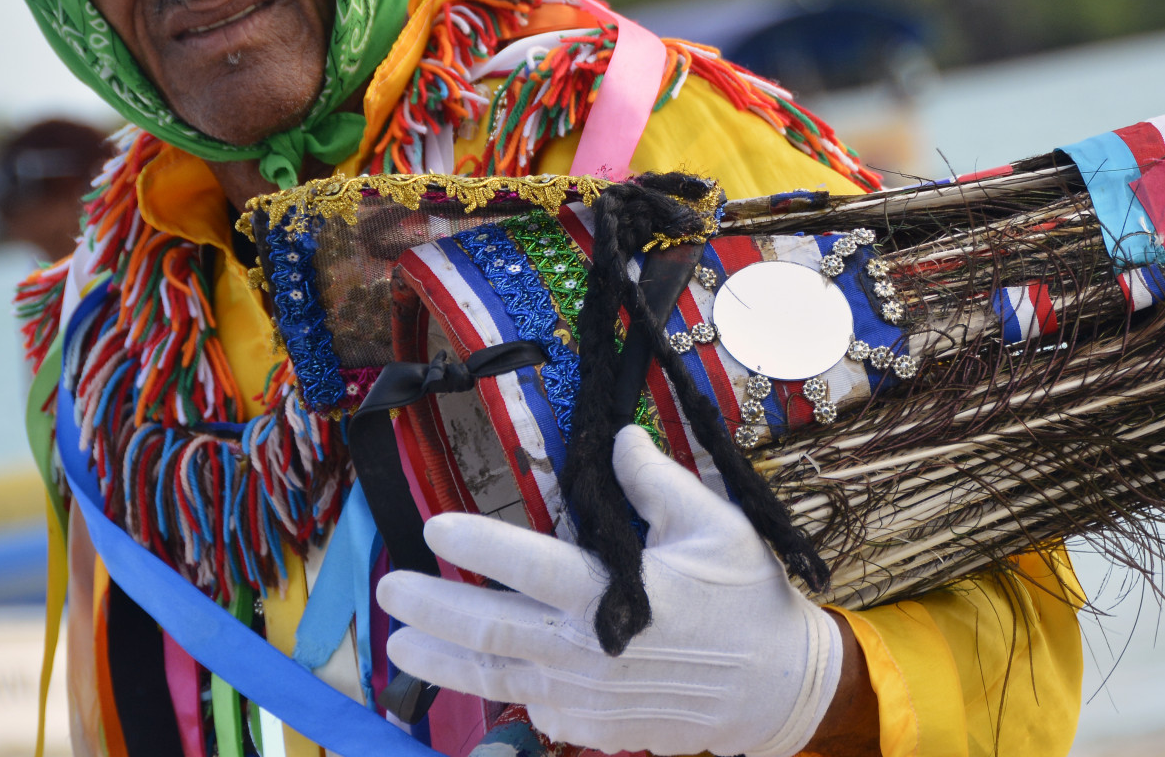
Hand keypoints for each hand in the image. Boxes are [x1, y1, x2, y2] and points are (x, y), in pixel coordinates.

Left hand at [377, 426, 844, 756]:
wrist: (776, 689)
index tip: (433, 526)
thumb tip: (617, 438)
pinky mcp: (591, 725)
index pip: (528, 565)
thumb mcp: (716, 525)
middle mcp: (587, 650)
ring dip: (439, 660)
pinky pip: (530, 704)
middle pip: (489, 629)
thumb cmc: (748, 599)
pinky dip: (493, 688)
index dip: (475, 546)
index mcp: (614, 593)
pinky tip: (468, 670)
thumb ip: (657, 482)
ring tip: (399, 641)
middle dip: (431, 606)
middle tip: (389, 587)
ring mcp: (584, 696)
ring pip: (495, 676)